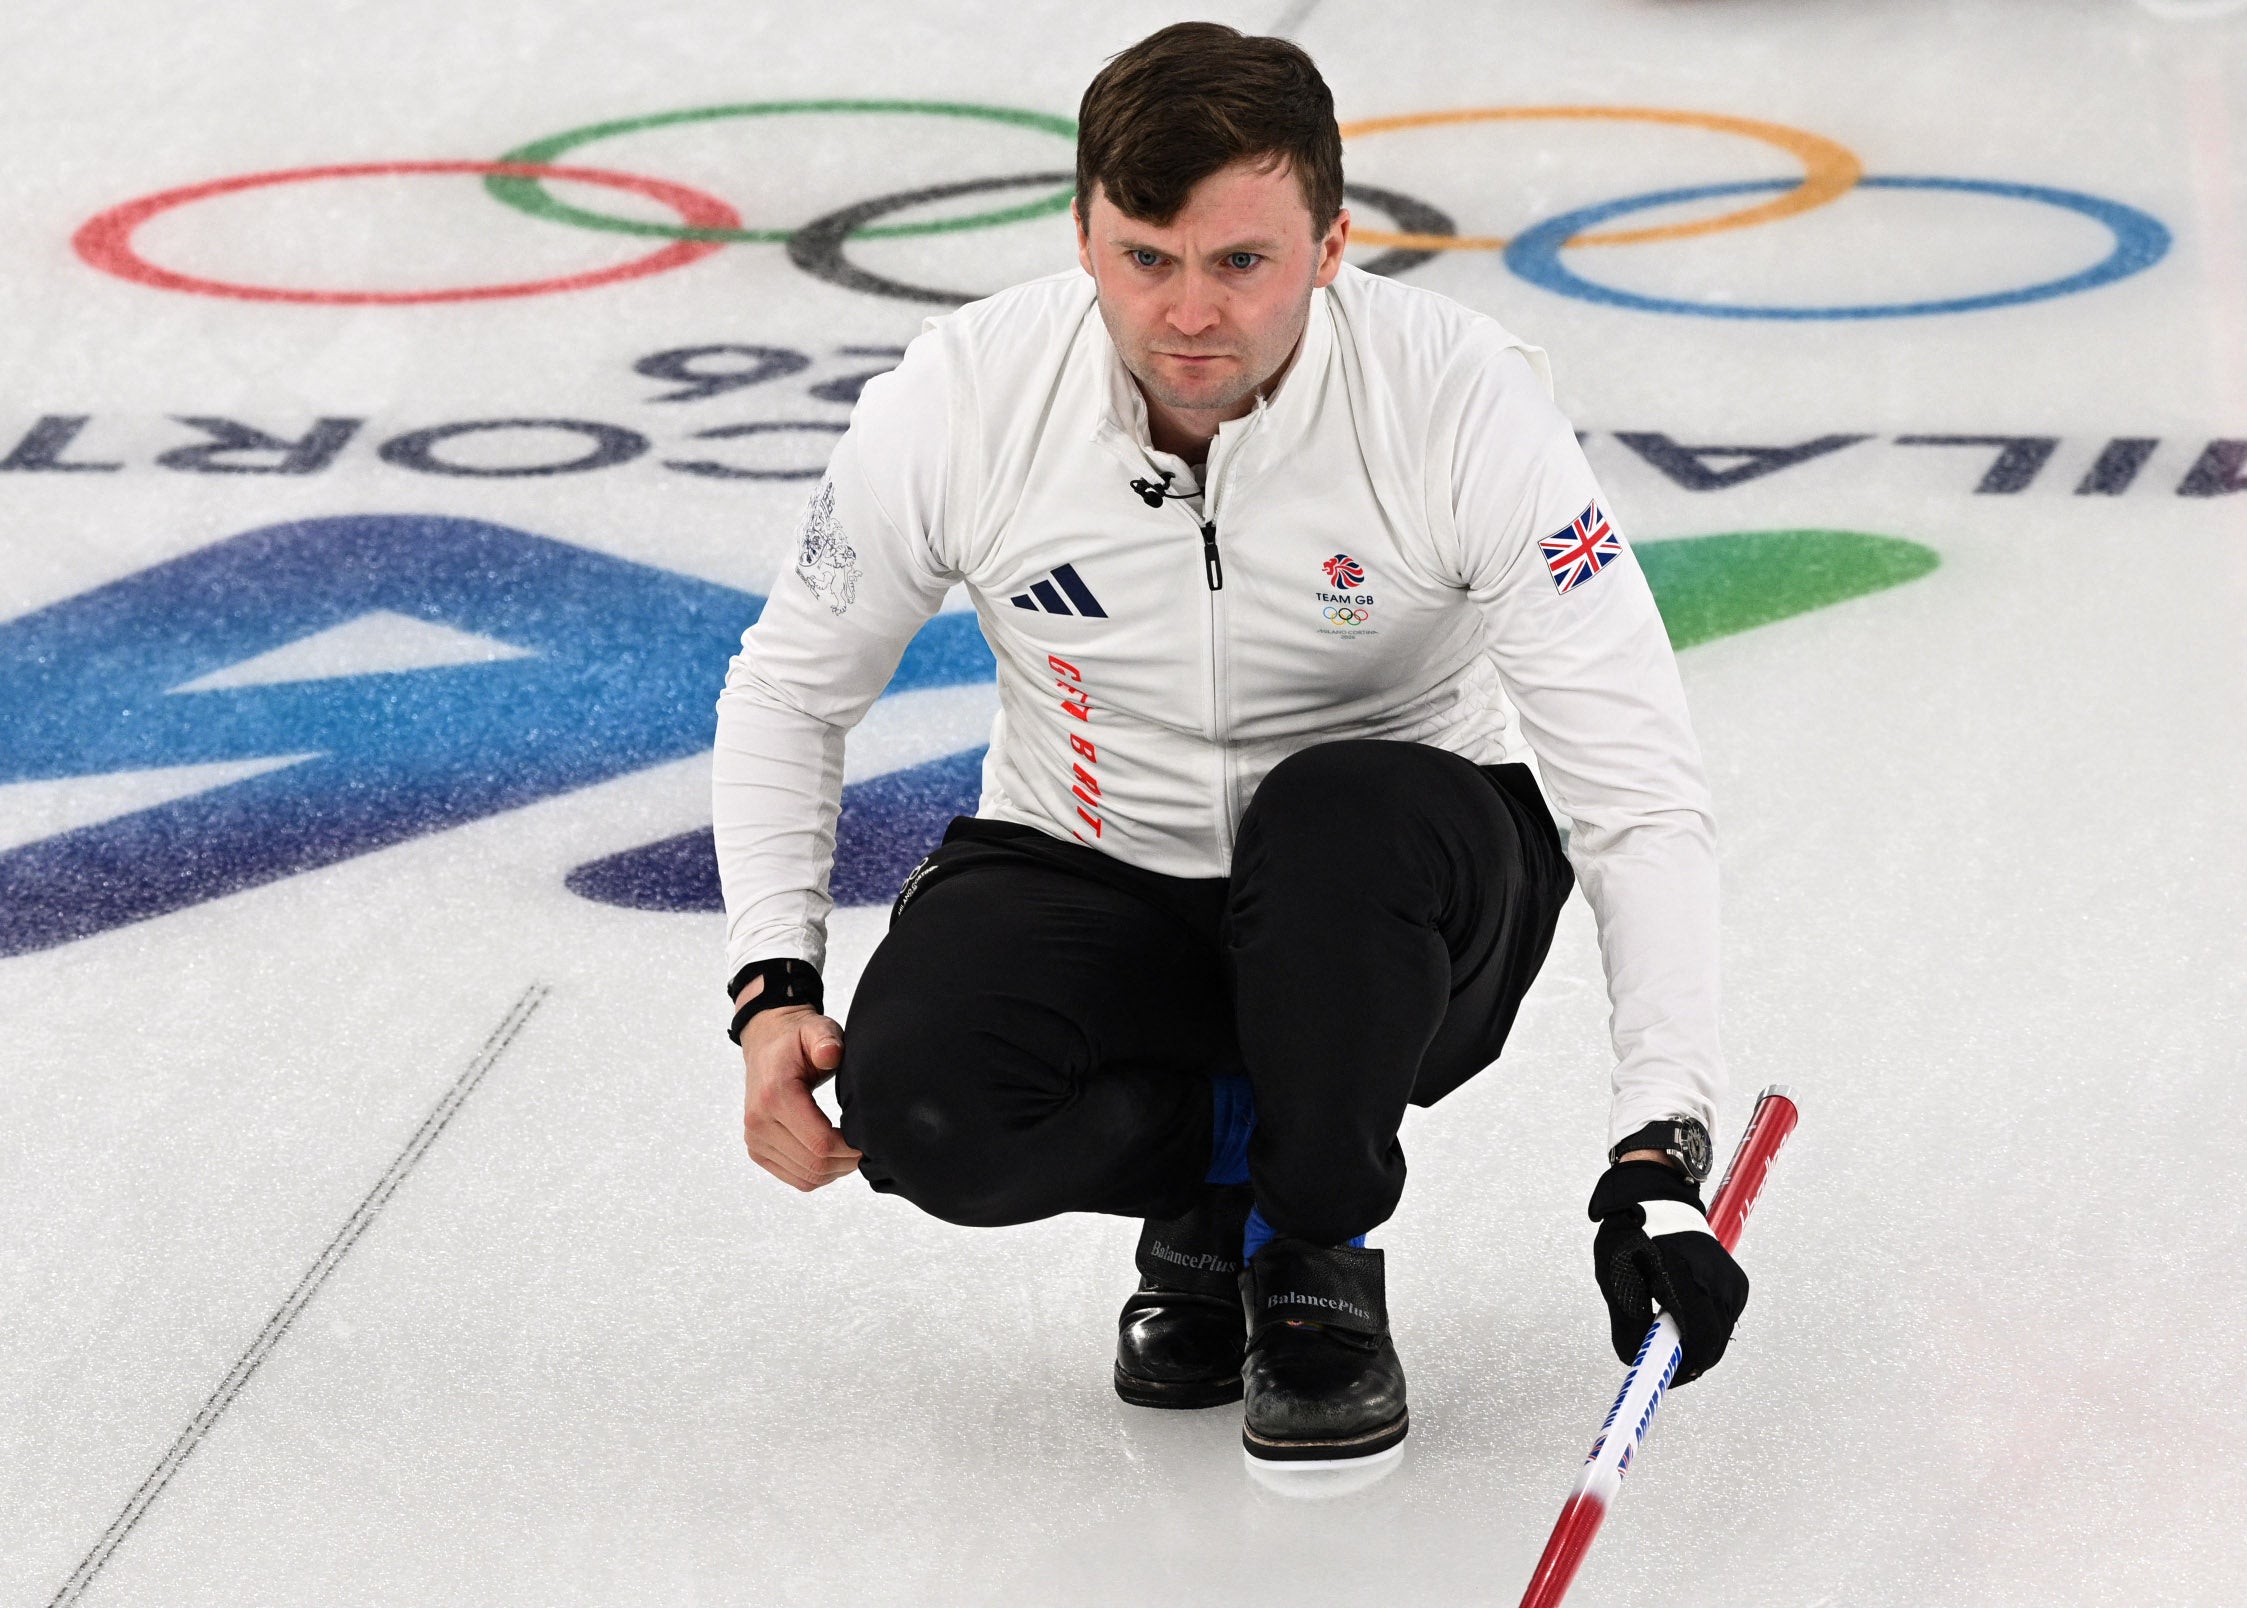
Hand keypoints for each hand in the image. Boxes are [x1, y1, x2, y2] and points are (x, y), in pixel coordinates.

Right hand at [740, 999, 860, 1189]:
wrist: (766, 1043)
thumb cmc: (796, 1038)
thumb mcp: (816, 1029)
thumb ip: (826, 1040)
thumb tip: (830, 1054)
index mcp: (775, 1095)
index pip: (820, 1142)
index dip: (850, 1149)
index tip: (869, 1138)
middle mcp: (759, 1122)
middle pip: (815, 1164)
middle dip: (847, 1162)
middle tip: (868, 1147)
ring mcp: (755, 1139)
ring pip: (806, 1178)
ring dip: (836, 1171)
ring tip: (852, 1150)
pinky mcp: (757, 1150)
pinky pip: (795, 1178)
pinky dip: (820, 1175)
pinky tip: (834, 1156)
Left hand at [1588, 1159, 1749, 1383]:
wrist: (1657, 1198)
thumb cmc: (1631, 1234)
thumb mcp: (1617, 1280)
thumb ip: (1628, 1325)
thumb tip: (1638, 1362)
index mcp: (1686, 1277)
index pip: (1700, 1343)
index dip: (1682, 1370)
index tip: (1663, 1376)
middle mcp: (1717, 1280)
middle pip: (1713, 1345)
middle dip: (1687, 1359)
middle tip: (1660, 1357)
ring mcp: (1732, 1281)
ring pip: (1720, 1335)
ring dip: (1695, 1341)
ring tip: (1665, 1324)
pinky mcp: (1737, 1283)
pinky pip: (1723, 1319)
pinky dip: (1704, 1325)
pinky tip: (1681, 1310)